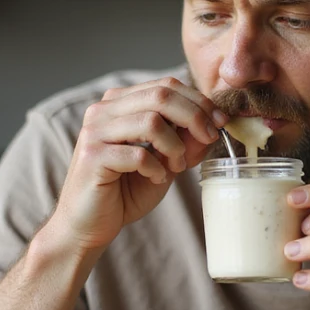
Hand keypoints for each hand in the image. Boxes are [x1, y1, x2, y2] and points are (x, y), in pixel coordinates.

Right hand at [48, 77, 226, 255]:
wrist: (89, 225)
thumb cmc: (125, 191)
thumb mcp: (165, 162)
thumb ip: (186, 140)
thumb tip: (214, 122)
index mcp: (119, 103)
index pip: (165, 85)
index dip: (198, 101)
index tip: (220, 122)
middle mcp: (103, 110)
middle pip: (161, 95)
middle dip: (194, 117)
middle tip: (208, 139)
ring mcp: (94, 132)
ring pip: (151, 121)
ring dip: (175, 146)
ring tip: (176, 166)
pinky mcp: (92, 157)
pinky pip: (138, 154)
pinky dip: (156, 168)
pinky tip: (156, 179)